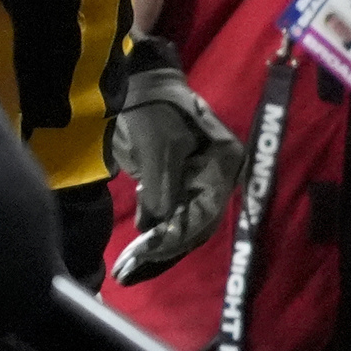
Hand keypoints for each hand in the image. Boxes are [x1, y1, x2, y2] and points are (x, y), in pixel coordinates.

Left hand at [107, 49, 245, 285]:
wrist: (139, 82)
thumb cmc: (152, 109)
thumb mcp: (157, 150)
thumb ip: (162, 192)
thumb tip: (158, 228)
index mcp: (223, 163)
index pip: (205, 213)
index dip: (175, 237)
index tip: (144, 252)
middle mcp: (219, 177)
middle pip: (197, 225)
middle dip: (165, 249)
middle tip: (130, 269)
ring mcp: (201, 181)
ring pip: (185, 226)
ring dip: (158, 248)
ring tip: (127, 268)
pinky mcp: (182, 184)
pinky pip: (173, 217)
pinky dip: (156, 234)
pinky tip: (136, 249)